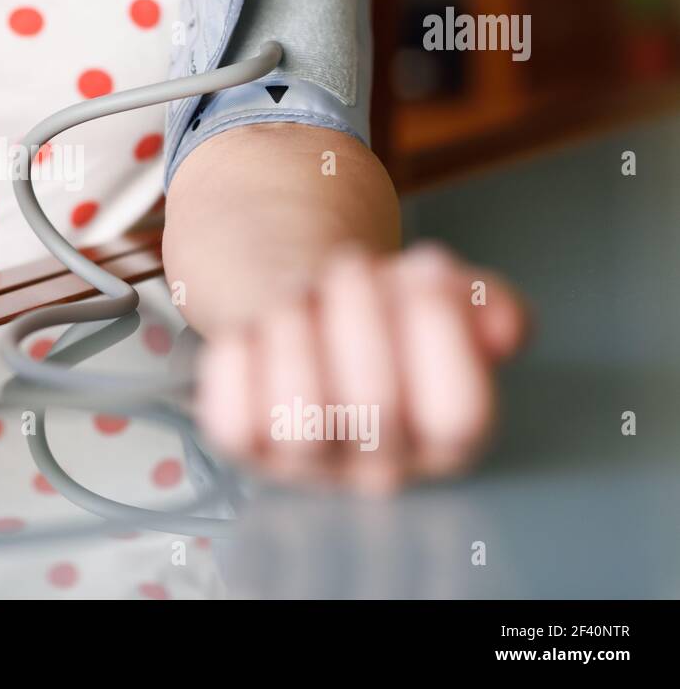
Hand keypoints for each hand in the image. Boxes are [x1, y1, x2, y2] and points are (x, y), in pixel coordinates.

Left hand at [196, 242, 526, 492]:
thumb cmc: (384, 310)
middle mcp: (381, 468)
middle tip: (349, 264)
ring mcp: (306, 466)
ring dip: (295, 323)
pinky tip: (257, 328)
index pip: (459, 413)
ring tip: (303, 290)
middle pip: (374, 404)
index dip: (440, 327)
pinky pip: (230, 410)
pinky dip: (238, 350)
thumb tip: (499, 324)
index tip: (424, 263)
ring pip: (295, 410)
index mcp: (449, 441)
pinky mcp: (242, 448)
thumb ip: (486, 305)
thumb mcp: (447, 296)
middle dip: (358, 310)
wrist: (309, 312)